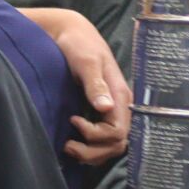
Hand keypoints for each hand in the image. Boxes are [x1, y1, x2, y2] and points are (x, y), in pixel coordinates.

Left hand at [21, 7, 130, 164]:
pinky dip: (91, 148)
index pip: (118, 132)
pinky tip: (74, 141)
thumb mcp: (86, 62)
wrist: (71, 34)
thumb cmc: (78, 45)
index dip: (96, 135)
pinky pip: (104, 141)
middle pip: (117, 144)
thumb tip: (106, 108)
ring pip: (111, 147)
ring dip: (92, 154)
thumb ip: (96, 85)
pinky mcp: (101, 113)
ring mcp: (112, 111)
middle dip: (93, 151)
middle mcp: (120, 107)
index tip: (74, 120)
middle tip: (68, 144)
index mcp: (120, 96)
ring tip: (69, 146)